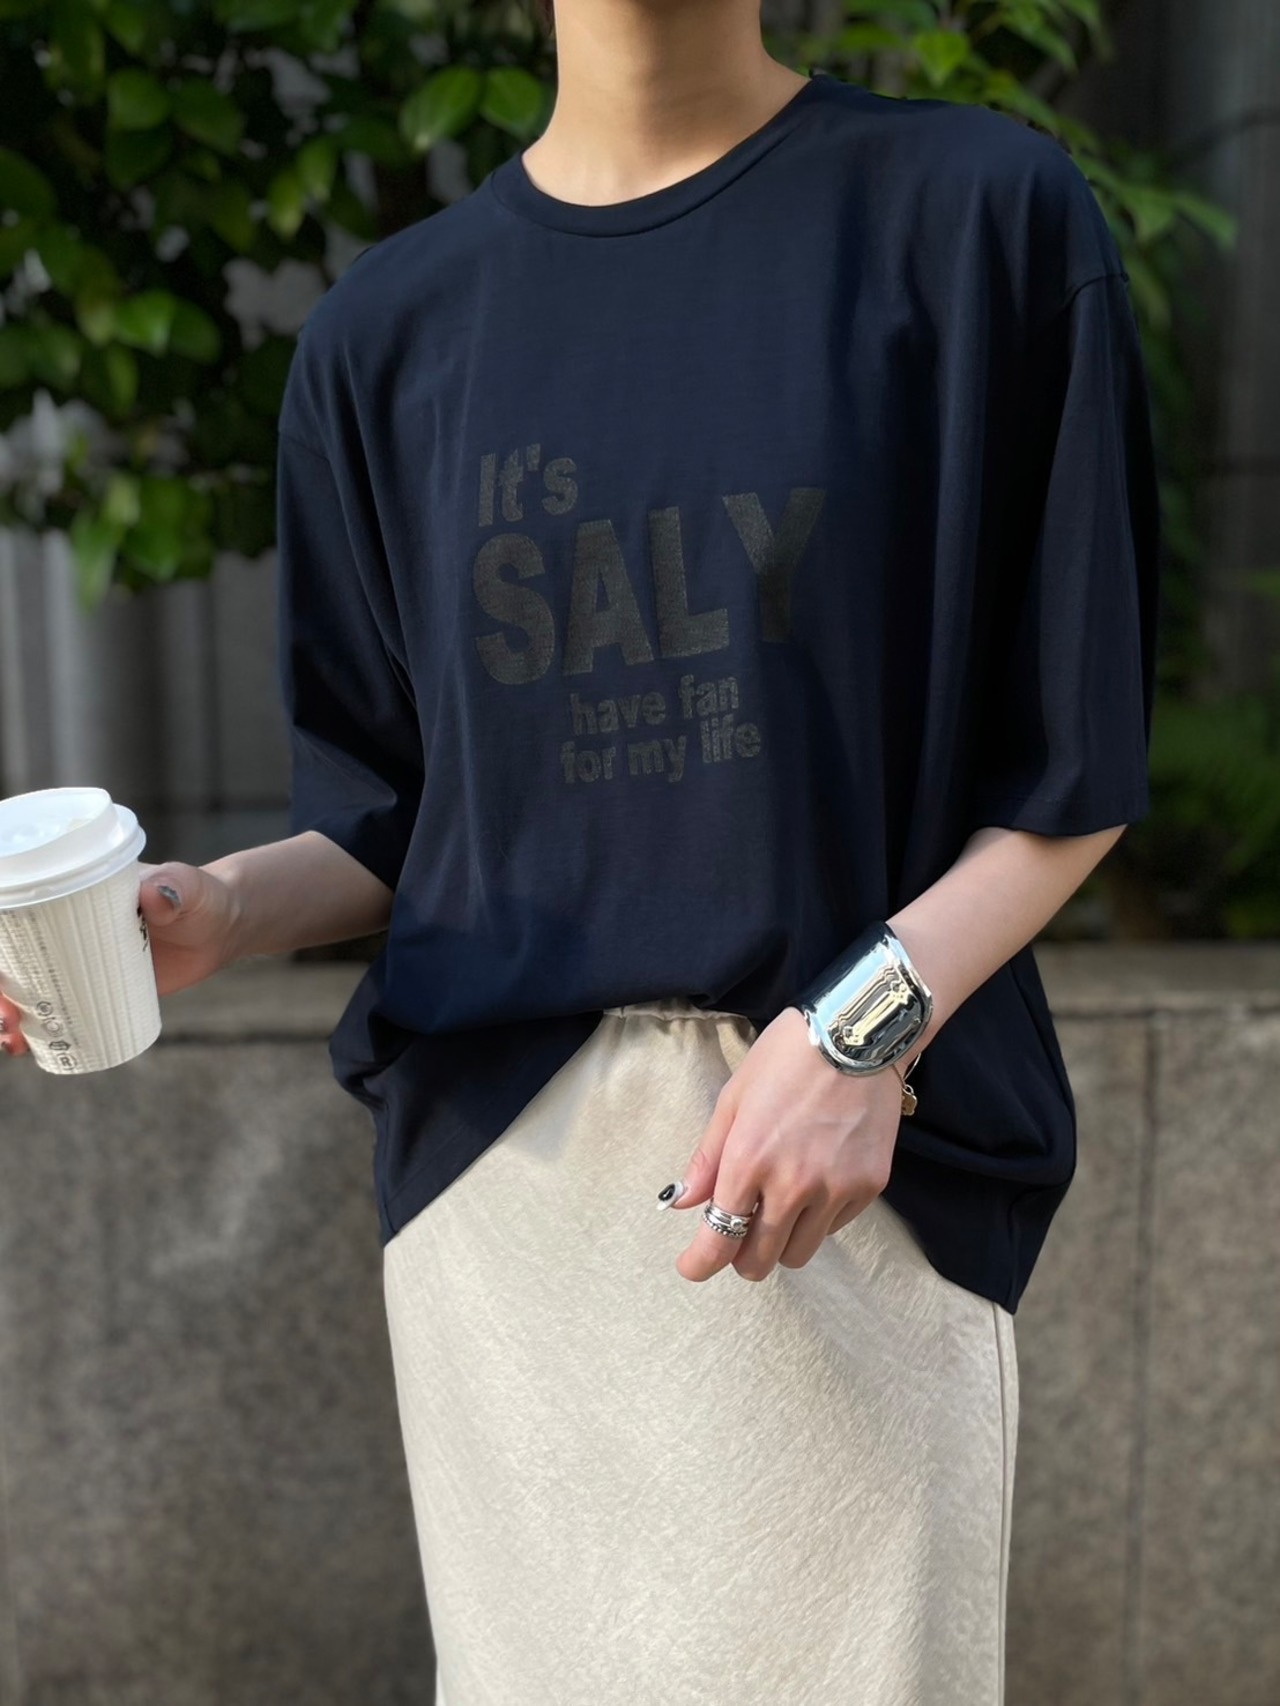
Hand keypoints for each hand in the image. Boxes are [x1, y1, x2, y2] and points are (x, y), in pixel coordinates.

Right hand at [0, 861, 243, 1059]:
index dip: (0, 948)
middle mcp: (64, 927)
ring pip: (26, 988)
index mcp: (72, 893)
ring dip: (7, 1016)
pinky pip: (56, 1008)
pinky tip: (26, 1048)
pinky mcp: (95, 988)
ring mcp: (77, 960)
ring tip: (14, 1041)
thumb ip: (175, 887)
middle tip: (7, 1019)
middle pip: (12, 958)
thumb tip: (156, 894)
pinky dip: (37, 1029)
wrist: (222, 929)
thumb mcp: (188, 888)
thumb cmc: (202, 897)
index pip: (16, 915)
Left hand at [668, 1006, 902, 1282]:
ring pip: (800, 1253)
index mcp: (749, 1160)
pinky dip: (819, 1219)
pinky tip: (817, 1182)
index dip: (700, 1264)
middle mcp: (792, 1184)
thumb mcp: (734, 1098)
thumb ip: (708, 1158)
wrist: (858, 1033)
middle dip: (741, 1258)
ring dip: (782, 1242)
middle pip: (760, 1259)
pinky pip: (835, 1227)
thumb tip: (683, 1202)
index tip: (692, 1267)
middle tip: (738, 1238)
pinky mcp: (869, 1187)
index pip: (719, 1239)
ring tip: (780, 1209)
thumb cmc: (787, 1057)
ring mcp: (835, 1189)